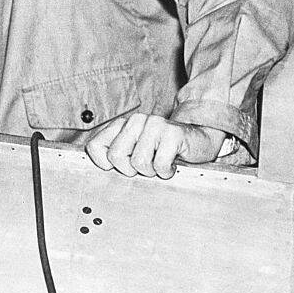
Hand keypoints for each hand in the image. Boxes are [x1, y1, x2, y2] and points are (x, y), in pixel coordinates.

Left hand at [85, 113, 225, 178]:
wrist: (199, 140)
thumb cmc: (163, 151)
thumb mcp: (135, 151)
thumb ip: (115, 155)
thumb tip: (96, 172)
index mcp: (122, 125)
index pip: (94, 146)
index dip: (104, 164)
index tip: (120, 167)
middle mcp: (135, 121)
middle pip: (116, 156)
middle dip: (130, 169)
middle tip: (145, 165)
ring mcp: (154, 124)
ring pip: (138, 162)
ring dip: (151, 171)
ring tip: (160, 162)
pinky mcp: (172, 133)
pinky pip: (159, 164)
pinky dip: (166, 171)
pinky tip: (172, 163)